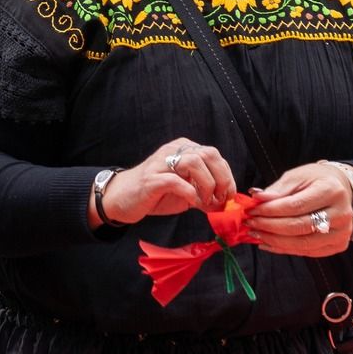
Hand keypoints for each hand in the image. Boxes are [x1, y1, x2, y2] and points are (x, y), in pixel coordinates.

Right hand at [99, 137, 235, 227]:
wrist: (122, 199)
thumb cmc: (156, 195)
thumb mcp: (186, 192)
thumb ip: (205, 193)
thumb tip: (226, 203)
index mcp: (184, 149)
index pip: (214, 155)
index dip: (227, 175)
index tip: (229, 195)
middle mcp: (174, 150)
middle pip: (208, 154)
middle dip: (221, 178)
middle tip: (221, 198)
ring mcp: (161, 163)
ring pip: (194, 162)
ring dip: (207, 184)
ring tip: (205, 201)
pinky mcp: (151, 178)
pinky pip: (175, 180)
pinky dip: (189, 192)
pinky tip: (192, 202)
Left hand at [246, 162, 352, 256]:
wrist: (341, 189)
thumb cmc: (316, 180)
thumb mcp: (298, 176)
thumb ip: (278, 189)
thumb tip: (257, 198)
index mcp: (332, 191)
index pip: (295, 206)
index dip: (270, 210)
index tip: (252, 210)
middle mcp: (341, 214)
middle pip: (299, 227)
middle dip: (269, 227)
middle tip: (250, 224)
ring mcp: (342, 233)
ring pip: (302, 244)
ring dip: (274, 241)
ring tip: (256, 234)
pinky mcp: (338, 245)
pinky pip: (307, 252)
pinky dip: (284, 249)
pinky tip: (268, 243)